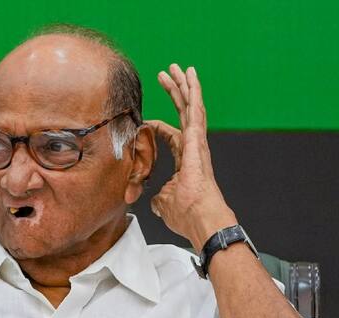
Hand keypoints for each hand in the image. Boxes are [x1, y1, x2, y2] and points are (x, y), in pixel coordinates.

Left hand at [147, 64, 236, 251]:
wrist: (200, 219)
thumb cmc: (186, 215)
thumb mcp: (163, 203)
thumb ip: (159, 197)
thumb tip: (153, 200)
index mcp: (186, 158)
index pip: (172, 135)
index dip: (159, 126)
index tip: (147, 121)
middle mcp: (194, 146)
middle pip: (184, 113)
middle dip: (175, 93)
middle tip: (167, 74)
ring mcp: (198, 142)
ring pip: (191, 107)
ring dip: (184, 86)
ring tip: (179, 68)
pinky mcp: (198, 140)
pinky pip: (195, 111)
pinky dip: (192, 93)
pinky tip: (189, 77)